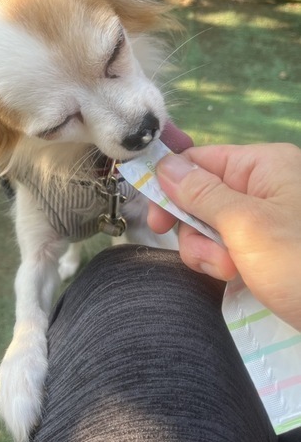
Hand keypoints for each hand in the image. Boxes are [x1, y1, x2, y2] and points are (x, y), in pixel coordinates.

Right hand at [147, 143, 300, 329]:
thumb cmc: (300, 265)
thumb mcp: (246, 225)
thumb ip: (201, 193)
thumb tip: (164, 164)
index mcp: (264, 165)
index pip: (199, 161)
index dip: (171, 187)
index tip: (155, 221)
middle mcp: (264, 186)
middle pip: (200, 197)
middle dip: (197, 231)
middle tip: (216, 258)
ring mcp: (264, 218)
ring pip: (209, 226)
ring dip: (209, 253)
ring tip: (231, 273)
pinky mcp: (264, 247)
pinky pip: (225, 246)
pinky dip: (222, 264)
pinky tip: (237, 280)